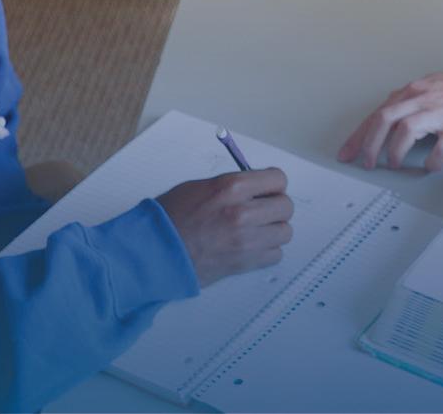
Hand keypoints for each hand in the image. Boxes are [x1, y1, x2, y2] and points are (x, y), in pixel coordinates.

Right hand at [156, 169, 294, 287]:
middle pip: (286, 206)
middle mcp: (244, 212)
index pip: (278, 179)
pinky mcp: (245, 262)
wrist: (156, 250)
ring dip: (274, 230)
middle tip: (263, 210)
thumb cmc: (171, 217)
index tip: (268, 189)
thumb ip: (232, 185)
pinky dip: (267, 251)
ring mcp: (246, 240)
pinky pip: (275, 255)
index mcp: (232, 187)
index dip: (274, 184)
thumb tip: (256, 188)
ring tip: (257, 230)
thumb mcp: (200, 187)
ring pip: (285, 232)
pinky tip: (251, 246)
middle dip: (276, 207)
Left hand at [339, 69, 442, 172]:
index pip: (378, 112)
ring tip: (394, 164)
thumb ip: (409, 101)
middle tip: (366, 163)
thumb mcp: (431, 88)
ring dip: (394, 151)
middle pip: (384, 119)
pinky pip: (440, 148)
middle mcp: (424, 97)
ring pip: (405, 130)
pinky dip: (431, 161)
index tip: (348, 152)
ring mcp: (442, 111)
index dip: (359, 135)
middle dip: (369, 144)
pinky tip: (430, 167)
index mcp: (414, 90)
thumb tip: (386, 119)